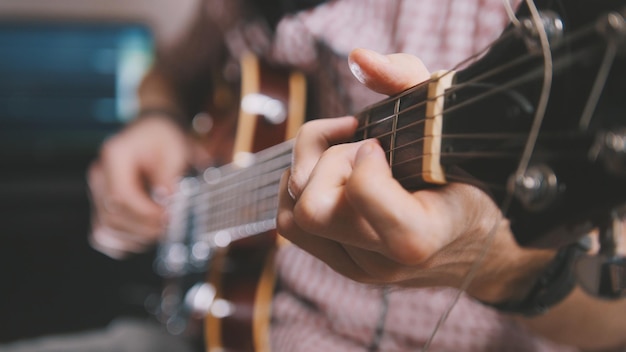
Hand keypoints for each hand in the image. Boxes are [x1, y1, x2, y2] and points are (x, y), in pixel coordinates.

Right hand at [88, 115, 189, 258]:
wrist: (154, 132)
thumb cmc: (164, 139)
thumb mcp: (174, 149)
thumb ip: (169, 175)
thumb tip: (166, 201)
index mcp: (114, 155)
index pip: (120, 196)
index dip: (145, 214)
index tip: (168, 217)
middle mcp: (99, 174)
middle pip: (112, 216)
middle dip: (143, 228)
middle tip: (170, 226)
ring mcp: (96, 191)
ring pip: (105, 230)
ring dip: (135, 237)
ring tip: (160, 230)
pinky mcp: (100, 205)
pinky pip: (103, 235)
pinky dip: (123, 242)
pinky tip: (144, 236)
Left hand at [277, 48, 554, 302]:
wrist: (476, 239)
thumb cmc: (465, 174)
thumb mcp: (448, 119)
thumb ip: (409, 80)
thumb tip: (359, 58)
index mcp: (422, 234)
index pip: (360, 194)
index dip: (361, 156)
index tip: (381, 143)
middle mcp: (386, 261)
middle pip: (313, 208)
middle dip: (330, 163)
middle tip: (364, 147)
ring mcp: (361, 269)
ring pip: (293, 217)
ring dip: (311, 175)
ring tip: (347, 158)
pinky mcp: (342, 265)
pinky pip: (290, 225)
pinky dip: (299, 190)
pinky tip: (329, 172)